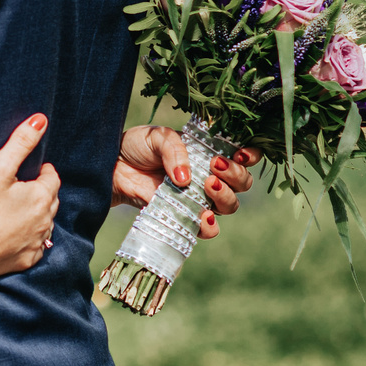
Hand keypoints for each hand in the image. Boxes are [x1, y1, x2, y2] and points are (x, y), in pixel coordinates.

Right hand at [0, 115, 62, 276]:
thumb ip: (20, 143)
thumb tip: (40, 120)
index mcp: (41, 196)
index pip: (52, 178)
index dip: (45, 171)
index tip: (38, 168)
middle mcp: (45, 220)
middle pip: (52, 200)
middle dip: (44, 191)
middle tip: (31, 186)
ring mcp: (37, 242)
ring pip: (47, 224)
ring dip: (40, 215)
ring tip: (26, 209)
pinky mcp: (26, 260)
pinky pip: (37, 247)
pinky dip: (33, 239)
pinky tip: (22, 236)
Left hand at [111, 127, 257, 239]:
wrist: (113, 167)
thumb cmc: (137, 146)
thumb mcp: (157, 137)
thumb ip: (174, 150)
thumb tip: (186, 178)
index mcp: (211, 151)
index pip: (244, 155)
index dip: (252, 155)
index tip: (241, 154)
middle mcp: (211, 175)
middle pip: (243, 183)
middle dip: (236, 175)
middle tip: (215, 166)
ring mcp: (200, 198)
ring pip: (230, 205)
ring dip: (225, 197)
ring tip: (206, 185)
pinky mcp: (184, 216)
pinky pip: (206, 228)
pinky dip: (209, 225)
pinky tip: (203, 216)